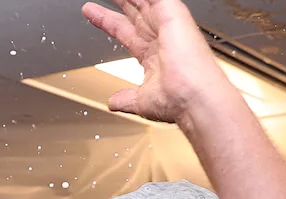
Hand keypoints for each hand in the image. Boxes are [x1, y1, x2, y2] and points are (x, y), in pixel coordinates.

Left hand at [82, 0, 225, 123]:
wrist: (193, 98)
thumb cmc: (177, 101)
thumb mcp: (142, 101)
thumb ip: (127, 99)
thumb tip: (114, 102)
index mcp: (152, 54)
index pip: (124, 31)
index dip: (107, 21)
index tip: (92, 14)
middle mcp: (160, 37)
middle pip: (133, 12)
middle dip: (118, 2)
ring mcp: (167, 24)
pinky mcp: (173, 13)